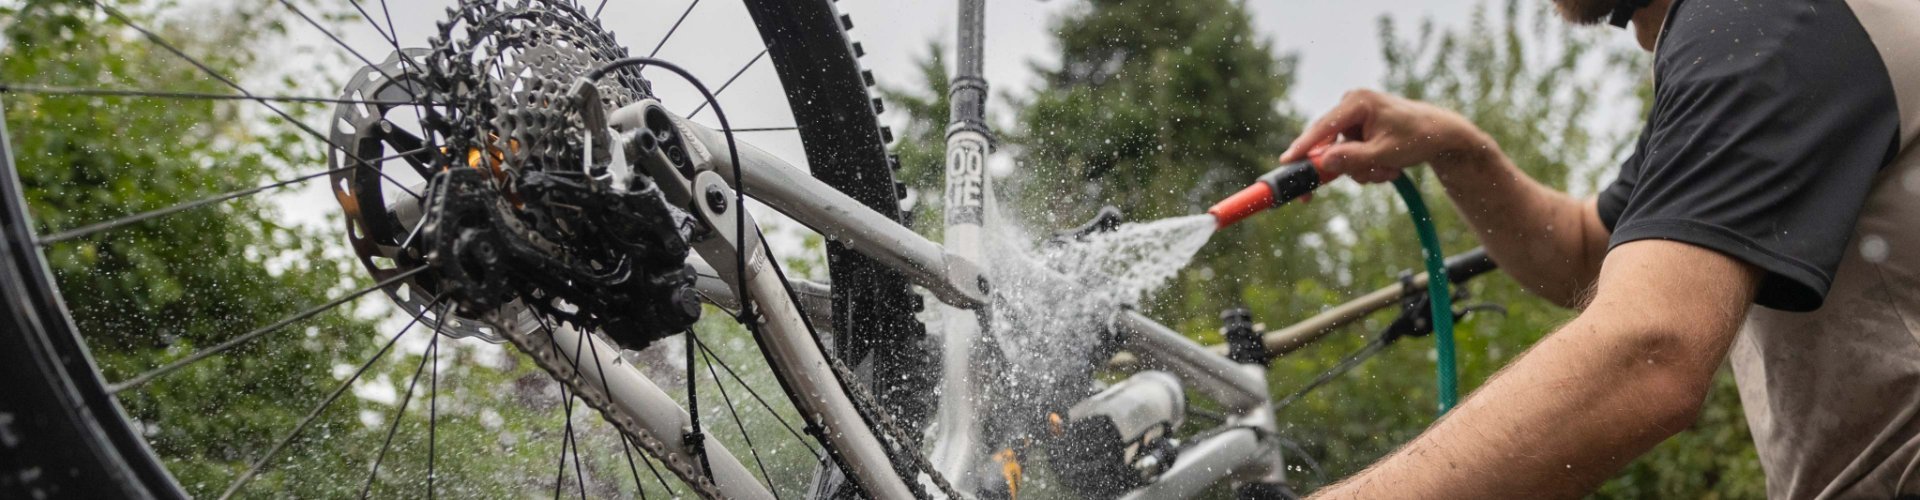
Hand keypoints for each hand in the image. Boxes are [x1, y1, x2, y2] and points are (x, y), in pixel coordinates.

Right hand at [1281, 89, 1485, 183]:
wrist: (1442, 134)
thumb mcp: (1385, 154)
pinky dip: (1365, 166)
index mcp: (1357, 103)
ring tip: (1388, 171)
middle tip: (1320, 196)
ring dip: (1361, 170)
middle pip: (1327, 144)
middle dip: (1344, 168)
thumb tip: (1322, 161)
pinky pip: (1349, 153)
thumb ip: (1353, 158)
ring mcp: (1354, 116)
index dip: (1302, 147)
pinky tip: (1386, 167)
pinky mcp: (1358, 128)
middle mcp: (1351, 104)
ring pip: (1340, 154)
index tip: (1285, 162)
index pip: (1322, 128)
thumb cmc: (1417, 138)